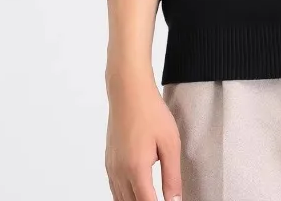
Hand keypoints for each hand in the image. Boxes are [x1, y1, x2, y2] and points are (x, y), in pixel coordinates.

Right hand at [105, 69, 181, 200]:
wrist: (128, 91)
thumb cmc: (150, 112)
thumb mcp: (170, 143)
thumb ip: (172, 176)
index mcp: (136, 169)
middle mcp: (119, 172)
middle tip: (162, 198)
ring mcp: (111, 168)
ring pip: (121, 199)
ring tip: (151, 195)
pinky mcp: (108, 162)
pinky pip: (115, 189)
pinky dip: (125, 196)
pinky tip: (137, 193)